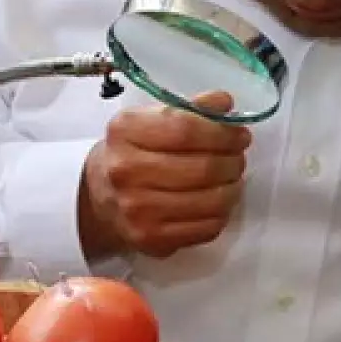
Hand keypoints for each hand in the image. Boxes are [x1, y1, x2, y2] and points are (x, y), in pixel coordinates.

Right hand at [77, 91, 250, 259]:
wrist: (101, 197)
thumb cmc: (132, 153)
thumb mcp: (150, 120)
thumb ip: (189, 108)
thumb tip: (223, 103)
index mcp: (125, 132)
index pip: (185, 129)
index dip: (222, 131)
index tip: (239, 133)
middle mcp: (126, 171)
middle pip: (202, 167)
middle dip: (232, 160)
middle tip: (238, 156)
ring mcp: (138, 209)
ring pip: (210, 200)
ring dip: (233, 187)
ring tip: (231, 178)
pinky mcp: (153, 238)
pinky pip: (207, 227)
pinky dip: (222, 212)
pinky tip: (217, 201)